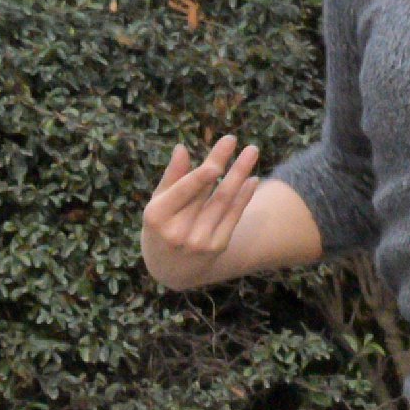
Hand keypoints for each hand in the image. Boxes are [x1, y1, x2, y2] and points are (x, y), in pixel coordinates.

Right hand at [141, 135, 260, 288]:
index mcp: (157, 217)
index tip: (217, 155)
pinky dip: (244, 196)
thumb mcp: (157, 203)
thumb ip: (171, 177)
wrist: (171, 269)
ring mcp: (199, 242)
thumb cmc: (161, 227)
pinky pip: (234, 216)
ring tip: (252, 152)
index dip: (202, 174)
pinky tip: (252, 179)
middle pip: (207, 192)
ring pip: (225, 202)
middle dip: (223, 163)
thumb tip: (181, 148)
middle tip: (234, 139)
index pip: (183, 191)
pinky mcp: (217, 246)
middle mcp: (178, 232)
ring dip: (240, 174)